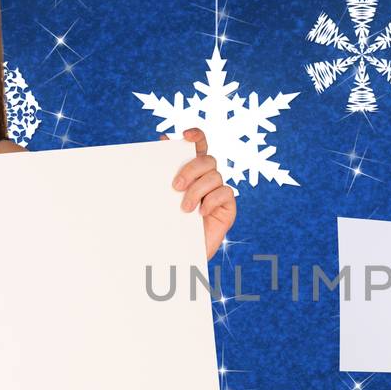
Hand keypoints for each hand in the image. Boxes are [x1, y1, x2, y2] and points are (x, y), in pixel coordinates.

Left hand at [163, 128, 234, 259]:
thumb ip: (164, 172)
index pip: (199, 145)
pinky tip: (201, 212)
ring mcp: (219, 192)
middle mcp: (207, 178)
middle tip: (175, 186)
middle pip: (207, 160)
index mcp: (191, 171)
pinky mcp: (228, 207)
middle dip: (191, 169)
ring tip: (184, 208)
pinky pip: (226, 193)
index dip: (196, 135)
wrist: (177, 254)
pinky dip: (212, 200)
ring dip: (197, 190)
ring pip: (215, 176)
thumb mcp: (162, 198)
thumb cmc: (168, 225)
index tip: (185, 135)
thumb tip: (163, 139)